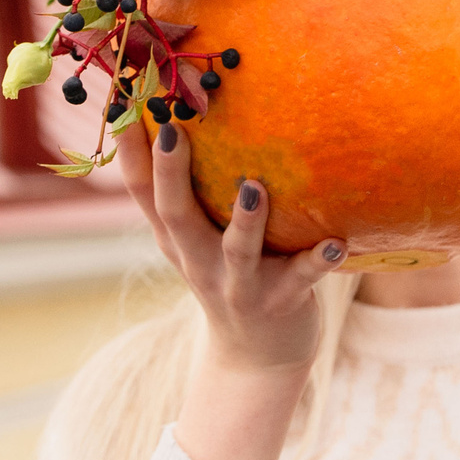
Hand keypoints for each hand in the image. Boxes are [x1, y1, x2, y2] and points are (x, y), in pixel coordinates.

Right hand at [116, 117, 346, 459]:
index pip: (142, 191)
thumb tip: (177, 115)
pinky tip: (335, 243)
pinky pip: (301, 278)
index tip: (124, 103)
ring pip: (237, 251)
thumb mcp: (193, 240)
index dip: (131, 151)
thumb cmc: (227, 274)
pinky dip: (317, 261)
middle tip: (174, 130)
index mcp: (175, 238)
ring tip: (253, 189)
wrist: (256, 356)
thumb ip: (185, 191)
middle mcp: (198, 260)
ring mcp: (238, 284)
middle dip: (172, 174)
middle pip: (176, 216)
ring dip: (245, 221)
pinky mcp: (280, 301)